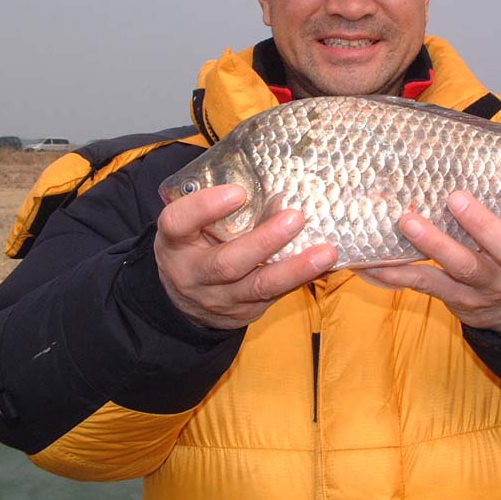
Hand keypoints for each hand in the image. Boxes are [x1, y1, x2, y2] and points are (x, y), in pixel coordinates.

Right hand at [154, 184, 336, 329]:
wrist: (184, 302)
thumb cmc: (194, 246)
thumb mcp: (192, 226)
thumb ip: (219, 209)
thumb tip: (274, 188)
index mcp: (175, 243)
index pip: (178, 223)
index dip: (205, 207)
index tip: (238, 192)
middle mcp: (194, 274)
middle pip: (227, 263)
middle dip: (264, 241)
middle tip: (295, 218)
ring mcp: (221, 298)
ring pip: (259, 287)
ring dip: (295, 269)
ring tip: (325, 252)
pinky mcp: (245, 312)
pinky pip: (277, 296)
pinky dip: (302, 279)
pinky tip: (325, 265)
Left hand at [361, 172, 500, 335]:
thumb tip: (462, 140)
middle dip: (483, 224)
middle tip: (456, 197)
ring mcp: (488, 285)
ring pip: (465, 267)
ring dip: (435, 244)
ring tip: (408, 221)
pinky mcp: (459, 300)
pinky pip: (426, 285)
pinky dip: (396, 274)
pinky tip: (371, 261)